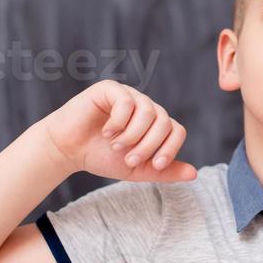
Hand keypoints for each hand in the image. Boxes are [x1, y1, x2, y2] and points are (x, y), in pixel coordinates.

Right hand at [40, 79, 196, 181]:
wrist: (68, 150)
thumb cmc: (101, 157)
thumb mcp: (136, 170)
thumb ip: (164, 172)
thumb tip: (194, 173)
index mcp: (154, 124)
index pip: (176, 130)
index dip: (170, 149)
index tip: (156, 166)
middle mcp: (145, 107)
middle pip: (164, 121)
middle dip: (149, 145)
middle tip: (129, 159)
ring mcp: (129, 96)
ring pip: (148, 111)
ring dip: (133, 135)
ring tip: (116, 146)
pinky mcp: (110, 89)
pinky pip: (127, 101)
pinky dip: (119, 122)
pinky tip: (107, 131)